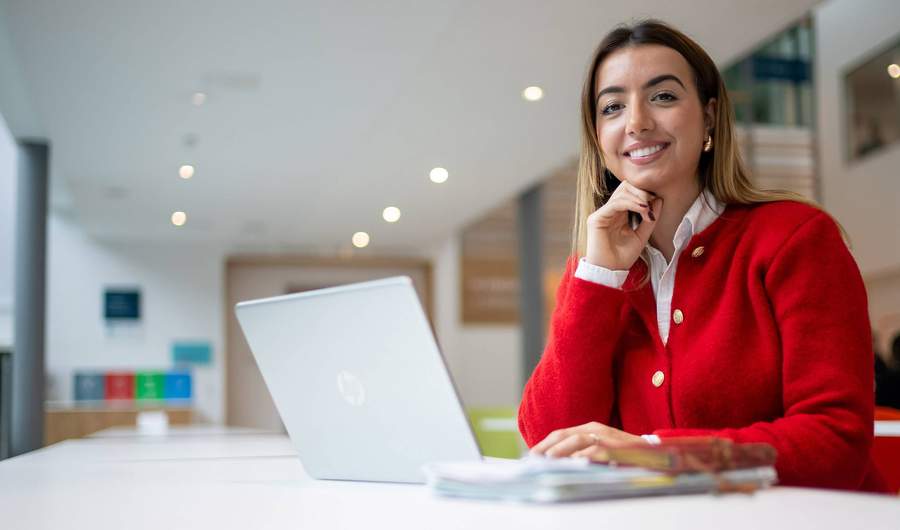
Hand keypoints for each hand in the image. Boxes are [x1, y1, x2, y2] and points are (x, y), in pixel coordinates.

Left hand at [529, 421, 647, 459]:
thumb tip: (560, 462)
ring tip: (548, 461)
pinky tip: (573, 464)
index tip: (532, 455)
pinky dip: (584, 456)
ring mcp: (608, 438)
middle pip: (565, 435)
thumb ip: (583, 451)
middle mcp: (598, 429)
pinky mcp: (619, 448)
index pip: (562, 433)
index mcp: (591, 428)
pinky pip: (598, 451)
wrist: (656, 453)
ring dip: (561, 451)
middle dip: (547, 447)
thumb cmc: (626, 454)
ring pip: (578, 440)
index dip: (545, 444)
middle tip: (534, 459)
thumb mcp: (602, 448)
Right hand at [585, 181, 662, 269]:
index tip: (657, 203)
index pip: (630, 192)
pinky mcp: (597, 218)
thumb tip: (659, 200)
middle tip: (652, 203)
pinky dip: (631, 203)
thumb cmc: (623, 257)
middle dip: (642, 192)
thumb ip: (649, 219)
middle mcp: (609, 211)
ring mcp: (602, 213)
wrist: (610, 272)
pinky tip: (642, 209)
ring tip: (647, 209)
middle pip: (625, 187)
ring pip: (621, 192)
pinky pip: (615, 203)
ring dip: (638, 197)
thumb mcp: (642, 236)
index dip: (645, 193)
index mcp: (619, 214)